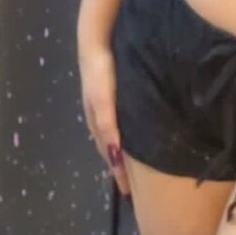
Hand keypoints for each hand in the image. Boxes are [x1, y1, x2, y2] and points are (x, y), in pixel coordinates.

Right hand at [78, 43, 130, 196]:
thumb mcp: (103, 100)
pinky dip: (128, 132)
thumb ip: (108, 125)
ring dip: (125, 150)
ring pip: (117, 134)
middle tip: (135, 184)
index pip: (108, 154)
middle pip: (111, 147)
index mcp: (98, 121)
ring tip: (139, 164)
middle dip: (120, 165)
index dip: (118, 173)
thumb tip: (115, 155)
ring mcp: (107, 104)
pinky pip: (121, 119)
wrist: (96, 41)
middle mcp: (101, 116)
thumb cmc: (100, 72)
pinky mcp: (114, 92)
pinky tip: (138, 131)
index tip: (129, 193)